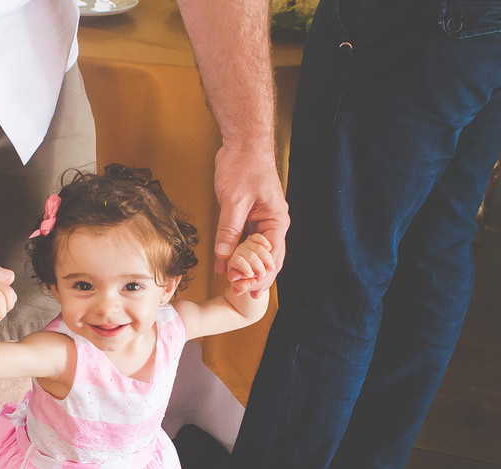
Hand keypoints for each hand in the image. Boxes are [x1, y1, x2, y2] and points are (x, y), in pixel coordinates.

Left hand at [211, 145, 288, 298]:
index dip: (260, 276)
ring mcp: (261, 221)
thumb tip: (224, 258)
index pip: (272, 257)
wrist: (242, 143)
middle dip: (255, 277)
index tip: (247, 290)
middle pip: (267, 258)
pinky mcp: (249, 217)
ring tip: (235, 285)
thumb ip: (229, 231)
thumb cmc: (245, 165)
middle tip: (242, 294)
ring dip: (245, 267)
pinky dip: (237, 253)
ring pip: (255, 251)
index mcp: (277, 221)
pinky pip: (244, 241)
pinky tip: (227, 265)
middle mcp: (272, 224)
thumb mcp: (234, 201)